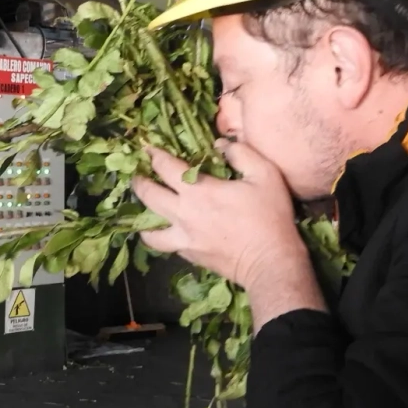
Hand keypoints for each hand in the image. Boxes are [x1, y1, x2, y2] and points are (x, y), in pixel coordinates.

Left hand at [132, 142, 326, 328]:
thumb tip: (220, 145)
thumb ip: (241, 154)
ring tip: (145, 209)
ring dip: (142, 217)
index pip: (165, 167)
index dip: (153, 155)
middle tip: (137, 175)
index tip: (147, 148)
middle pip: (148, 196)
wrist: (270, 262)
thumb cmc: (269, 217)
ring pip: (149, 229)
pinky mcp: (189, 256)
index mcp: (198, 191)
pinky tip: (168, 231)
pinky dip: (162, 236)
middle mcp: (183, 214)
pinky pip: (166, 245)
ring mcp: (183, 238)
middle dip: (139, 182)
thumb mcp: (265, 175)